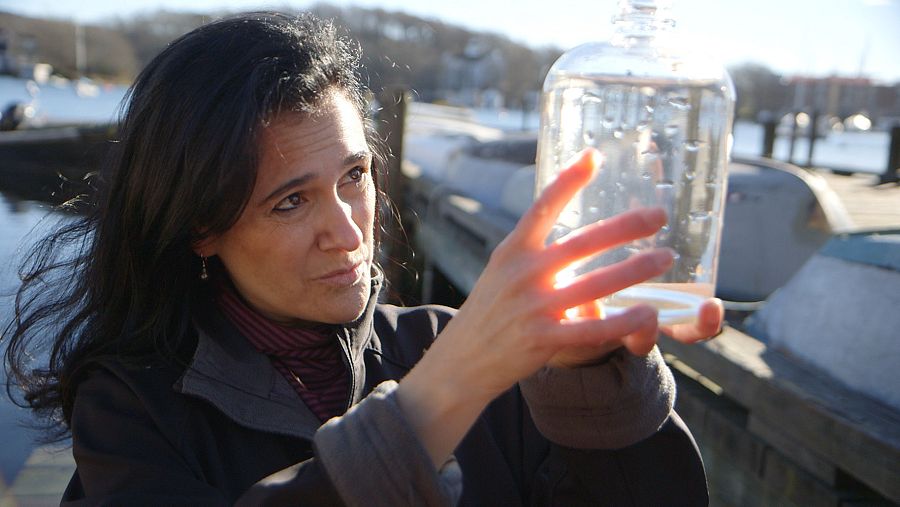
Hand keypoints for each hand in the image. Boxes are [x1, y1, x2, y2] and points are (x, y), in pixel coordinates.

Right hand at [397, 148, 721, 466]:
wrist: (461, 362)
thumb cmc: (489, 311)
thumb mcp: (501, 271)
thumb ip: (531, 250)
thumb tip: (564, 224)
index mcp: (512, 251)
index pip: (543, 207)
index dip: (569, 180)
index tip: (594, 156)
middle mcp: (522, 274)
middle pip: (582, 243)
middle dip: (625, 227)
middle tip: (659, 215)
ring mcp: (533, 307)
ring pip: (595, 284)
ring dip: (634, 270)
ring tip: (664, 259)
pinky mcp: (543, 340)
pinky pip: (591, 328)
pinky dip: (622, 321)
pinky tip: (647, 313)